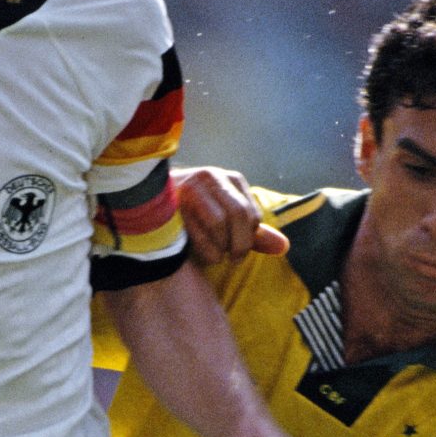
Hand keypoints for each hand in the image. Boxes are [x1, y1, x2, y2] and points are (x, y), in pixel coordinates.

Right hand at [174, 167, 289, 267]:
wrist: (151, 211)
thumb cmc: (194, 221)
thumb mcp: (228, 226)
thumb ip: (254, 235)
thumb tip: (284, 247)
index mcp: (230, 180)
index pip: (253, 215)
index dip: (249, 238)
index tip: (236, 248)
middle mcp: (212, 177)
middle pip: (240, 216)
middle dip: (239, 245)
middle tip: (233, 259)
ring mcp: (190, 186)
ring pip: (219, 223)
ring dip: (220, 248)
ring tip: (214, 255)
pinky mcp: (172, 202)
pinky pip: (197, 231)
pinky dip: (205, 251)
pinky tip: (200, 254)